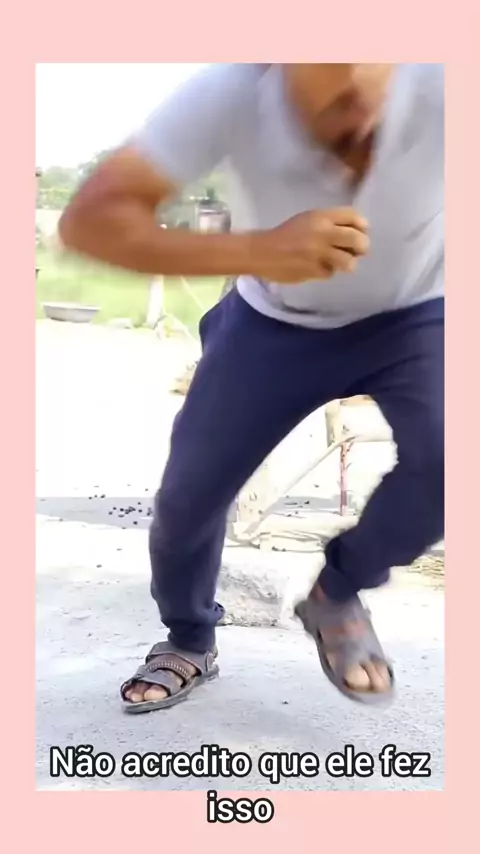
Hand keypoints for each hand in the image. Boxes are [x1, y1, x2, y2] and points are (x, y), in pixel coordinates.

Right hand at [254, 208, 369, 283]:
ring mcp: (318, 252)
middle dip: (362, 247)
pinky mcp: (313, 270)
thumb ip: (331, 223)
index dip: (362, 226)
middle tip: (357, 251)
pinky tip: (317, 267)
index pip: (353, 216)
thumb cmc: (288, 235)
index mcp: (321, 216)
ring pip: (349, 261)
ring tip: (340, 263)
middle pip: (357, 239)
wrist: (263, 252)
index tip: (361, 232)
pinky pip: (331, 272)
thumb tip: (358, 233)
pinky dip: (327, 271)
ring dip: (348, 263)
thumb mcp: (308, 220)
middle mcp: (322, 232)